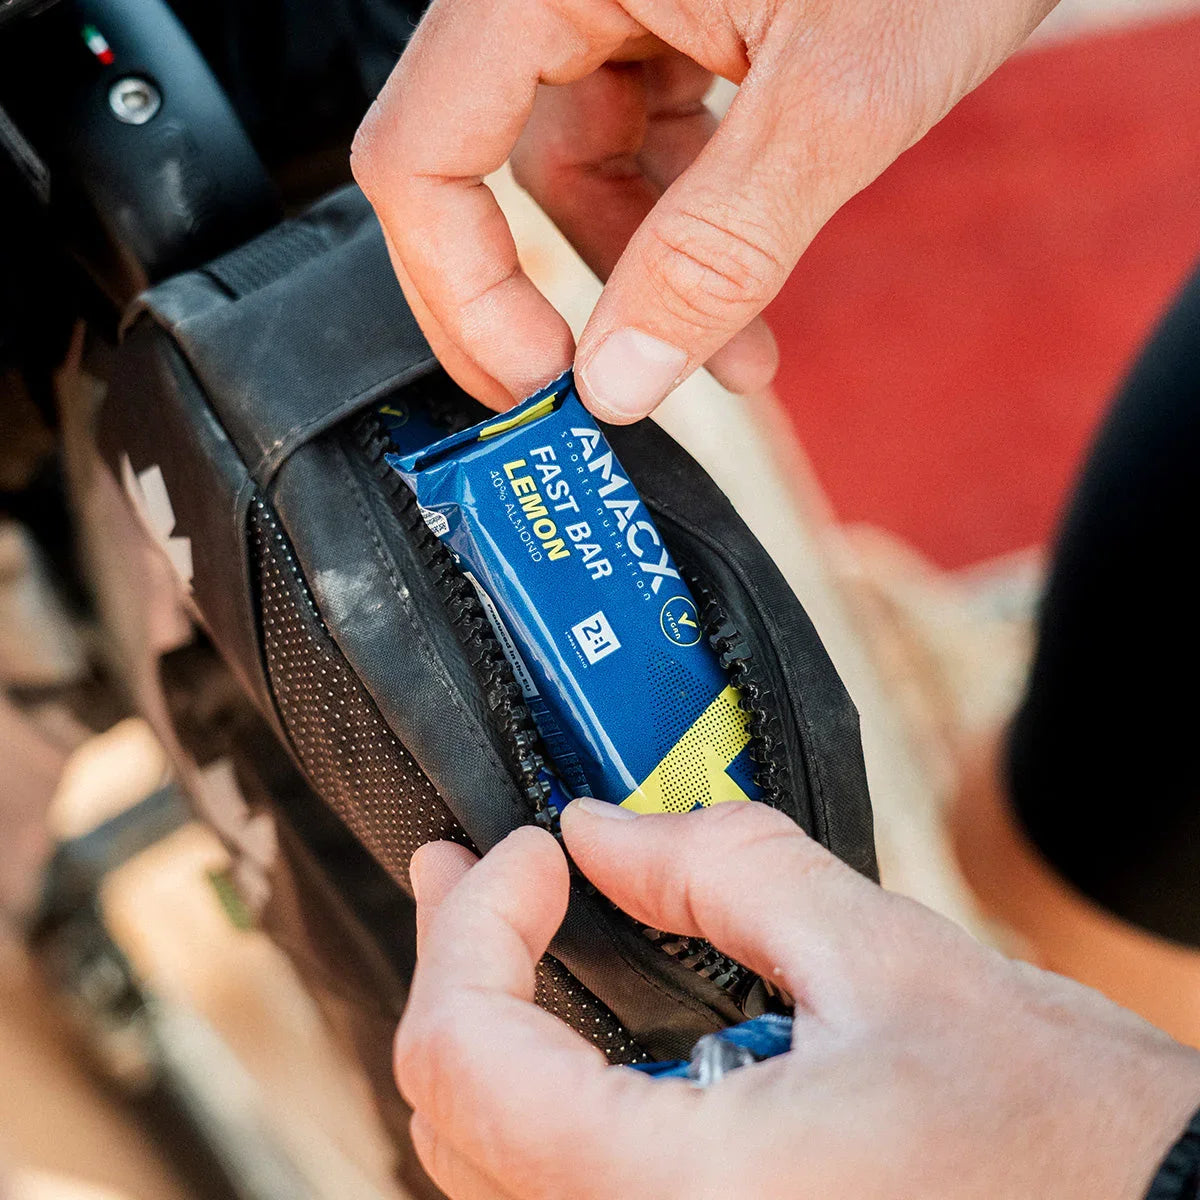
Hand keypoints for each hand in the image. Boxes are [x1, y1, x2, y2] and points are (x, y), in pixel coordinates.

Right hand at [352, 0, 1057, 419]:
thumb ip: (716, 246)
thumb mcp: (835, 97)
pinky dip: (689, 223)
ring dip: (649, 279)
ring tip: (733, 358)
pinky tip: (748, 286)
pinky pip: (645, 140)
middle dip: (558, 298)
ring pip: (580, 169)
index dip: (462, 290)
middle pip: (490, 168)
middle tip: (602, 397)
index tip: (539, 383)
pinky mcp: (675, 14)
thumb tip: (618, 380)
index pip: (422, 152)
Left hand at [397, 800, 1199, 1198]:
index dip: (476, 926)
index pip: (467, 1056)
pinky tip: (563, 1024)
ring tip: (501, 925)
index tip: (530, 853)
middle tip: (477, 872)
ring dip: (482, 1029)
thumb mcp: (886, 960)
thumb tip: (598, 829)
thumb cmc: (1065, 1142)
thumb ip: (720, 869)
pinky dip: (531, 1098)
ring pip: (486, 1170)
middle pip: (449, 1120)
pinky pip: (548, 1199)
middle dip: (458, 965)